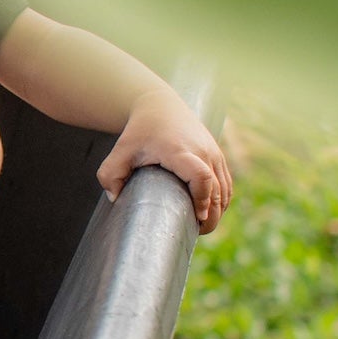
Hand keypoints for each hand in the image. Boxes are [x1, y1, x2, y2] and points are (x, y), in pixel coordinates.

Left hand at [98, 92, 233, 233]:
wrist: (161, 106)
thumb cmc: (140, 131)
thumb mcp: (121, 150)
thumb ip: (110, 174)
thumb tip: (115, 199)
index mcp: (179, 150)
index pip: (201, 177)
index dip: (202, 200)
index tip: (196, 218)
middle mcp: (202, 151)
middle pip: (217, 189)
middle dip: (211, 215)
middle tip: (198, 231)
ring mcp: (214, 153)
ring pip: (225, 188)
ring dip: (218, 210)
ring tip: (202, 226)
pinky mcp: (218, 156)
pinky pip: (226, 183)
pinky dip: (222, 200)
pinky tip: (210, 212)